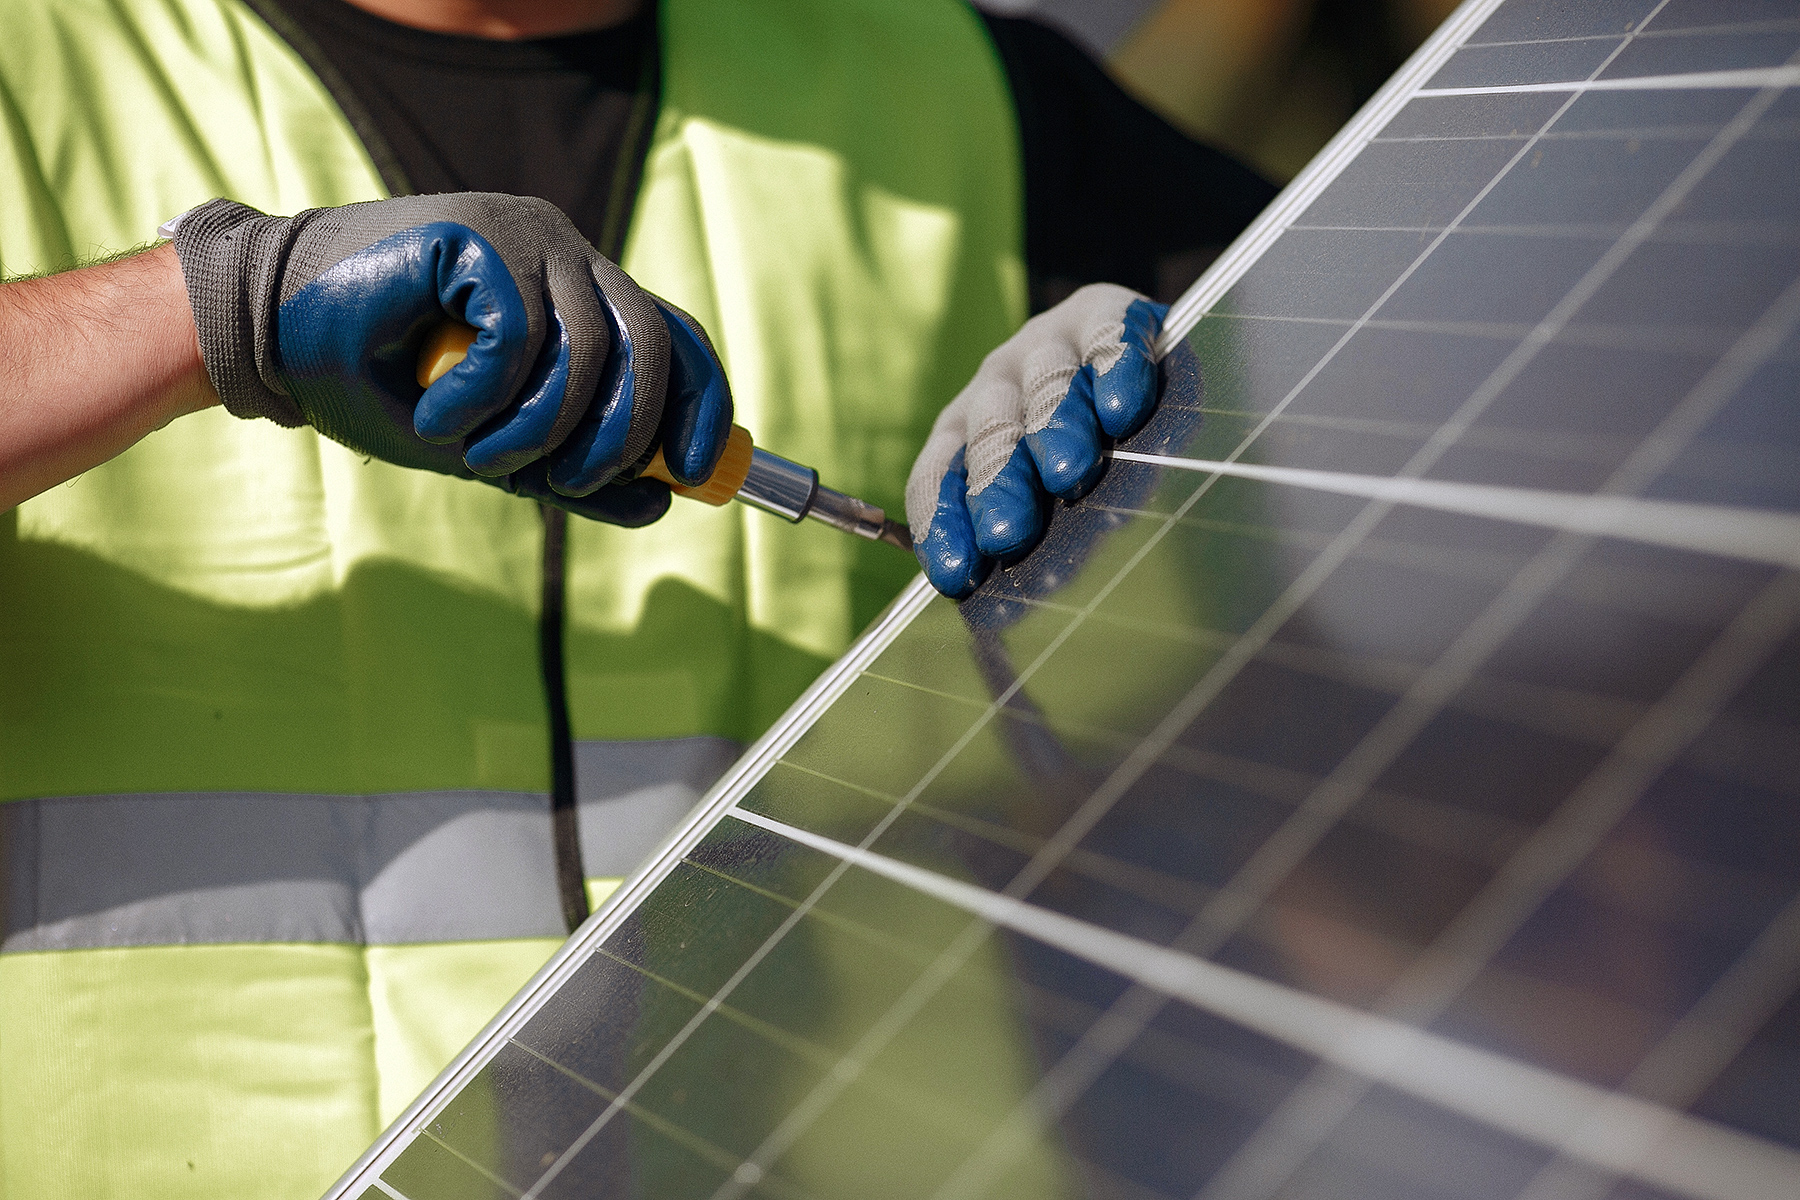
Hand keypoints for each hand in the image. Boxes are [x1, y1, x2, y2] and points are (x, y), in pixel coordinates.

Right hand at [170, 194, 730, 524]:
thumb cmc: (378, 385)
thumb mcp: (491, 444)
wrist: (268, 337)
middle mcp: (565, 253)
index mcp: (579, 291)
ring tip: (476, 456)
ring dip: (537, 431)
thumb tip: (662, 502)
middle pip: (652, 346)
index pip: (675, 339)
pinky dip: (486, 398)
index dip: (702, 407)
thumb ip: (573, 470)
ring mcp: (525, 235)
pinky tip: (438, 415)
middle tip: (563, 482)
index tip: (698, 476)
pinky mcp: (479, 233)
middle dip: (622, 435)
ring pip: (588, 352)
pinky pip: (522, 337)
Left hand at [905, 284, 1166, 597]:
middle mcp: (996, 384)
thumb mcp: (1045, 502)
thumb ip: (1025, 544)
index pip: (938, 476)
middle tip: (1007, 531)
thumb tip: (1000, 621)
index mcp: (964, 432)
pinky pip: (1105, 335)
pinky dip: (1113, 365)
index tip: (957, 575)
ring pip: (1044, 385)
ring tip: (1068, 470)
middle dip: (996, 484)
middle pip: (988, 434)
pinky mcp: (1105, 312)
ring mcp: (1048, 343)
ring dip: (1053, 427)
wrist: (1138, 362)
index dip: (943, 523)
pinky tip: (1122, 404)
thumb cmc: (1088, 457)